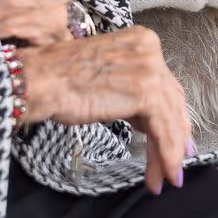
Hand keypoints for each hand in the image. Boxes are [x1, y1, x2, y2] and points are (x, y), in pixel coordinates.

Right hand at [18, 26, 191, 195]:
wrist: (41, 80)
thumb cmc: (59, 81)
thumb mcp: (106, 81)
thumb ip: (131, 94)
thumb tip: (146, 121)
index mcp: (141, 40)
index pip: (165, 85)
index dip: (172, 116)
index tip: (175, 138)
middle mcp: (151, 49)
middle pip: (172, 101)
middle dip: (175, 136)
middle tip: (176, 163)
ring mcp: (150, 69)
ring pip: (170, 118)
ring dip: (170, 153)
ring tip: (167, 177)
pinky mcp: (147, 92)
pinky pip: (164, 129)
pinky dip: (167, 154)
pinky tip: (164, 172)